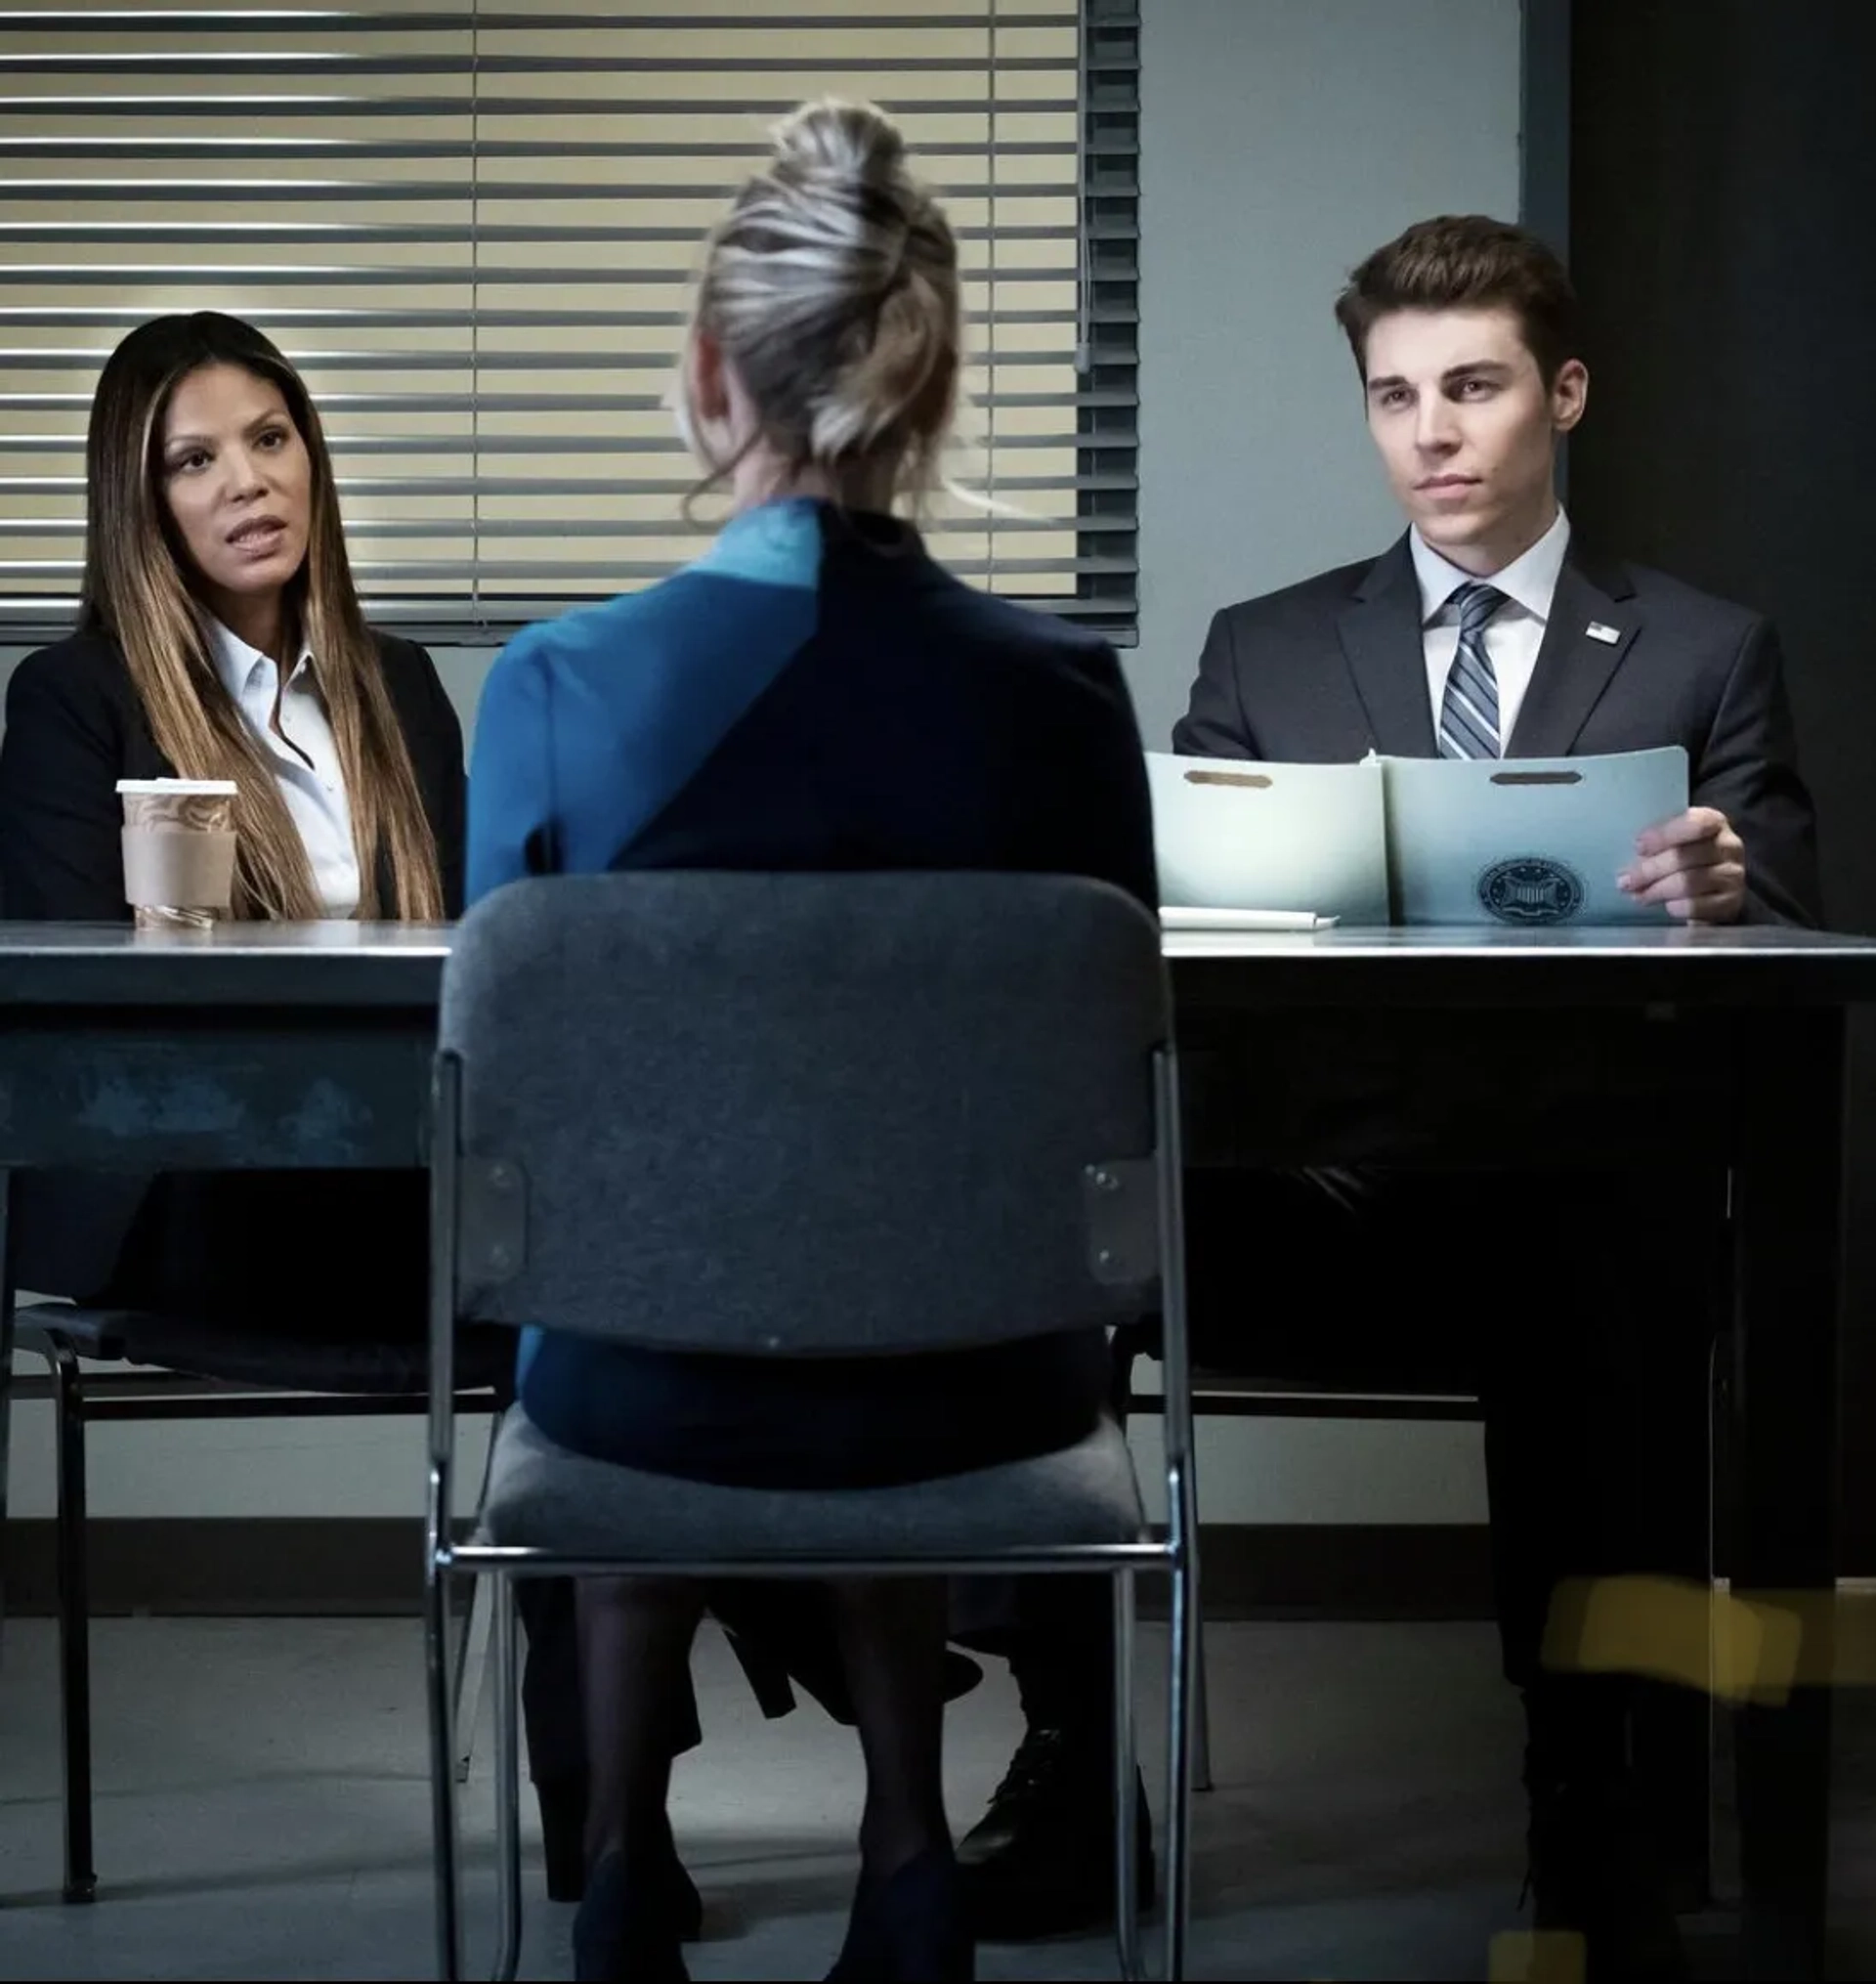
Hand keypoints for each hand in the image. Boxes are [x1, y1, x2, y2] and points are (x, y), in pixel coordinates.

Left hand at [1618, 807, 1746, 922]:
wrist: (1716, 888)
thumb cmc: (1688, 858)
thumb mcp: (1675, 841)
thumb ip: (1659, 842)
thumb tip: (1631, 857)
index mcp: (1715, 822)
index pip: (1695, 823)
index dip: (1664, 835)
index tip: (1638, 847)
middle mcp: (1729, 847)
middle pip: (1686, 856)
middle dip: (1650, 870)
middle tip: (1626, 880)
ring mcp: (1733, 875)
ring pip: (1690, 883)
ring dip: (1657, 890)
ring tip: (1638, 895)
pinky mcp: (1731, 903)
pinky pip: (1697, 906)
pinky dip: (1676, 907)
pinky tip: (1666, 905)